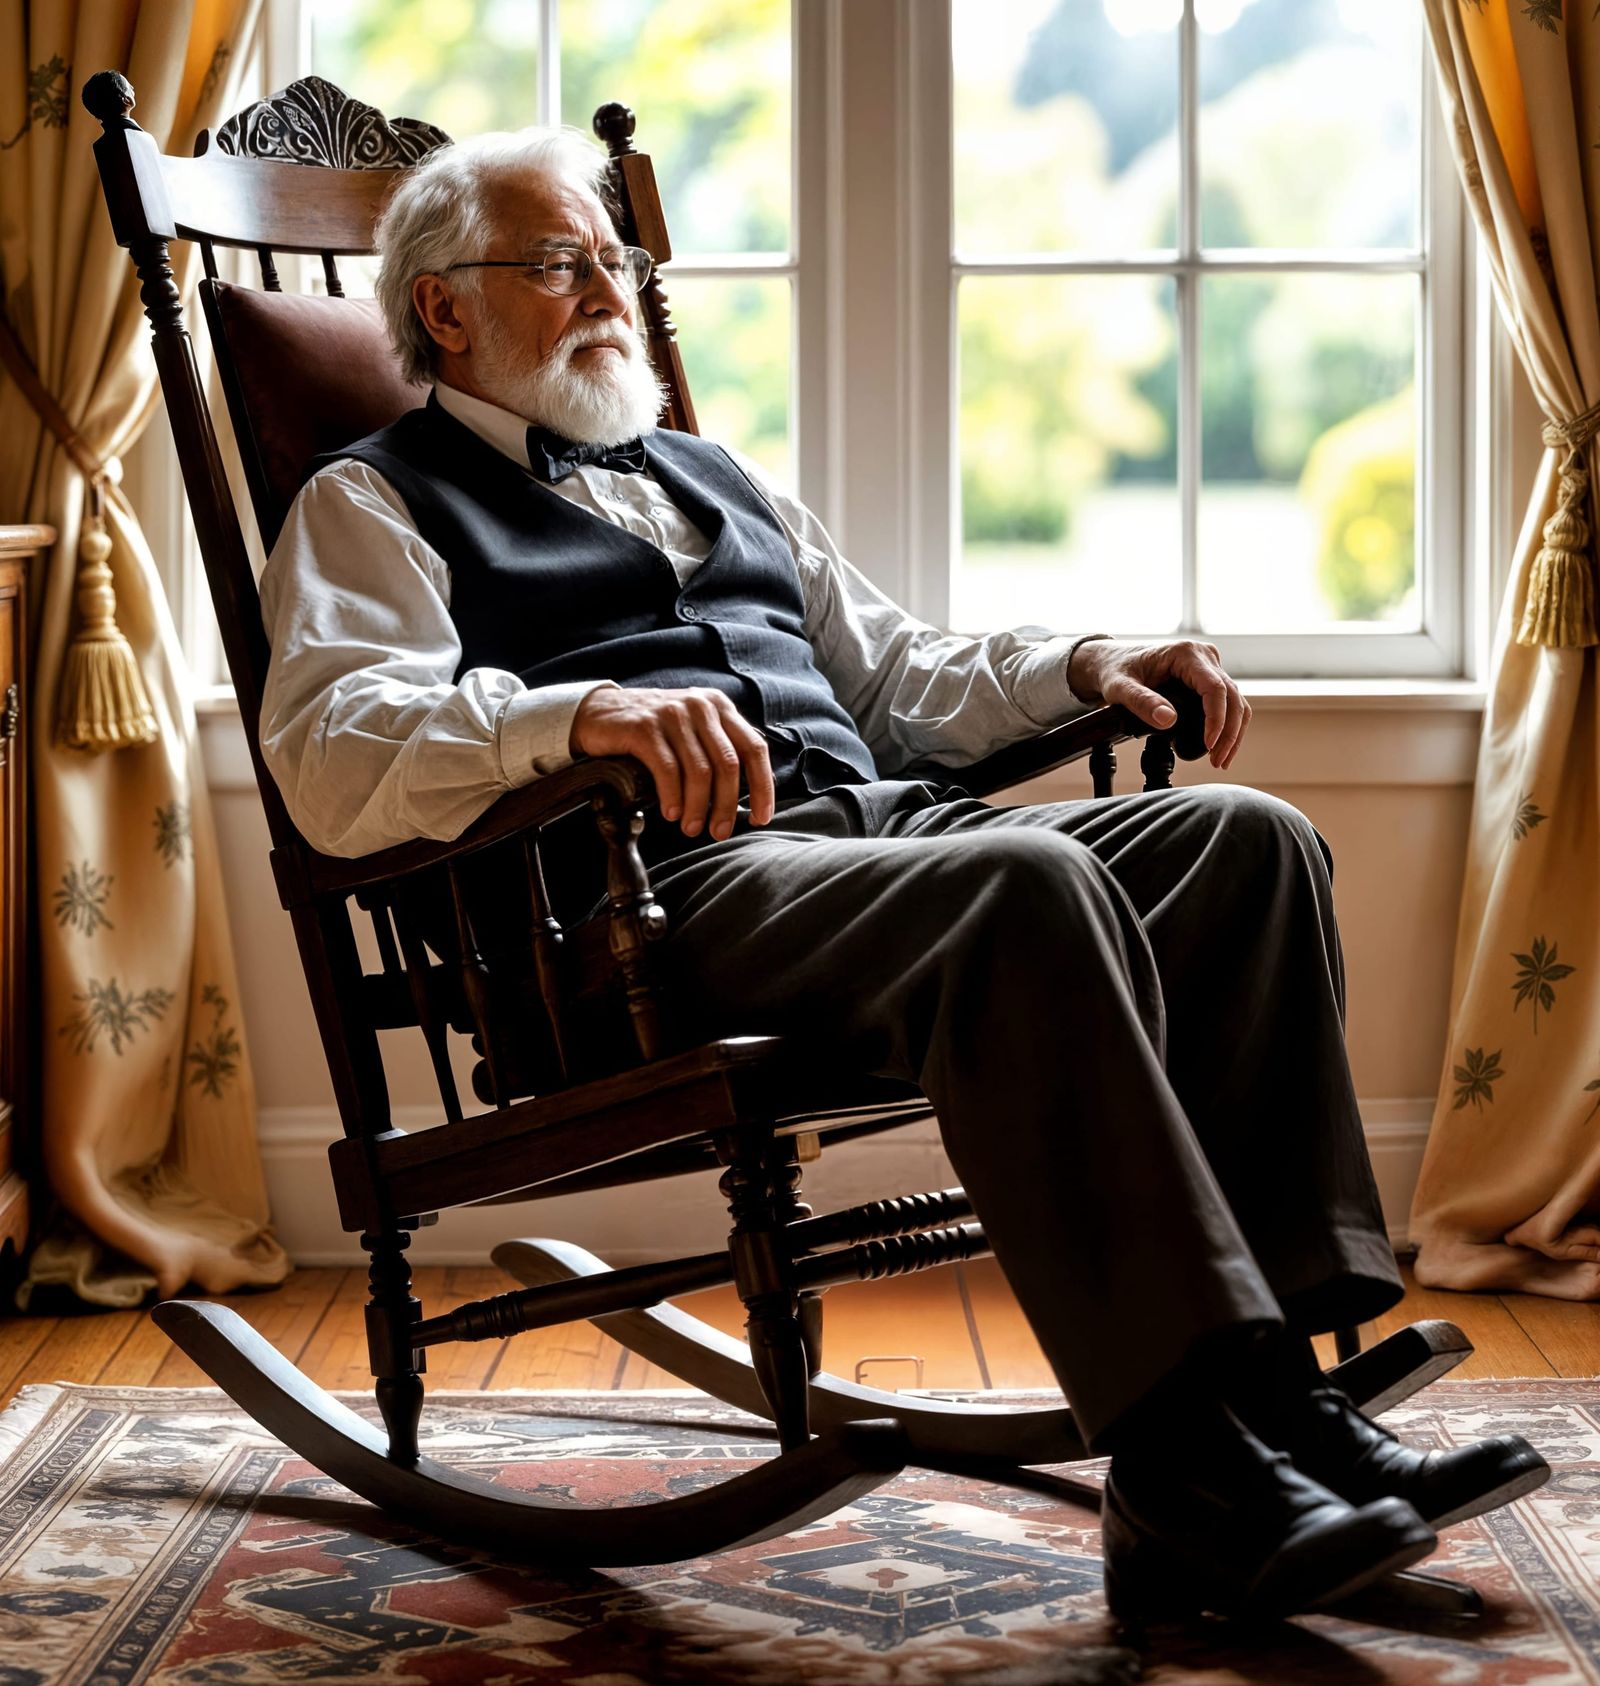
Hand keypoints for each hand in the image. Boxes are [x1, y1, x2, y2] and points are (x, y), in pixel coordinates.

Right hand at [570, 685, 775, 839]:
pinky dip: (673, 796)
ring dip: (698, 807)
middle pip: (728, 764)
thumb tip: (744, 800)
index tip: (761, 818)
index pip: (754, 749)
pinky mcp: (645, 727)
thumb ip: (717, 750)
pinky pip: (668, 769)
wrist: (598, 713)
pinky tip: (671, 813)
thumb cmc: (651, 731)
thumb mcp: (691, 730)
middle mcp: (701, 706)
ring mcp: (673, 714)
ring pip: (700, 770)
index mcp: (720, 707)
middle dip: (727, 805)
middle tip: (719, 832)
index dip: (762, 787)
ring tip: (691, 828)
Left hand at [1070, 638, 1250, 769]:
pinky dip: (1227, 726)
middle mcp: (1203, 656)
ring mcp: (1209, 666)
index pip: (1214, 687)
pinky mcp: (1208, 678)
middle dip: (1229, 732)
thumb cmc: (1116, 671)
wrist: (1113, 662)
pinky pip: (1227, 702)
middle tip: (1218, 761)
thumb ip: (1142, 702)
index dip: (1216, 718)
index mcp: (1185, 653)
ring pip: (1235, 701)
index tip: (1209, 744)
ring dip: (1233, 732)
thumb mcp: (1120, 688)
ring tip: (1221, 760)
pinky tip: (1219, 747)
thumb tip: (1168, 720)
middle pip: (1232, 696)